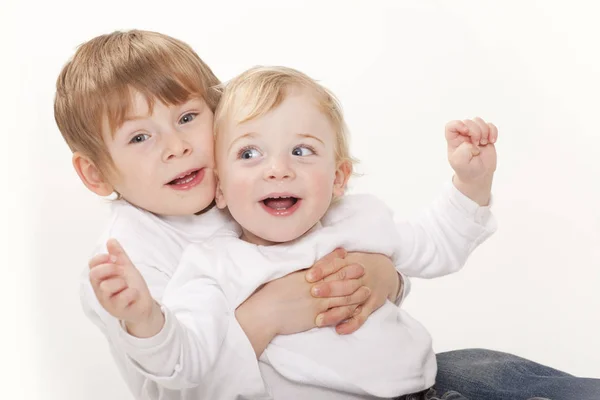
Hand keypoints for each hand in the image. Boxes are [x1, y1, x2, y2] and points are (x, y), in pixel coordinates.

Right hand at [88, 238, 162, 337]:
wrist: (144, 304)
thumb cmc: (132, 286)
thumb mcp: (126, 268)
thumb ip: (118, 255)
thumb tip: (111, 240)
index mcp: (101, 279)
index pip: (92, 264)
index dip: (102, 258)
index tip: (114, 259)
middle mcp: (100, 290)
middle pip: (94, 274)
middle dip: (110, 268)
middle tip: (122, 271)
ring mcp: (107, 301)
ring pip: (106, 287)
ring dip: (121, 282)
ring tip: (127, 286)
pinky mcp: (117, 310)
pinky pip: (122, 297)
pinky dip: (132, 293)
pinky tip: (134, 295)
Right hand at [236, 249, 370, 355]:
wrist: (264, 313)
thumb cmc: (270, 295)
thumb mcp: (285, 278)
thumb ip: (298, 273)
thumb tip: (307, 267)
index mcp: (305, 276)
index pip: (325, 265)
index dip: (337, 259)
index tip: (347, 254)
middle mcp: (313, 287)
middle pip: (337, 279)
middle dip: (352, 274)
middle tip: (363, 269)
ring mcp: (316, 302)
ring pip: (341, 297)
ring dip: (355, 294)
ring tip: (366, 291)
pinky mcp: (315, 317)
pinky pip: (336, 314)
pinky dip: (347, 312)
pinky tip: (356, 310)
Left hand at [308, 251, 399, 334]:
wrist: (385, 271)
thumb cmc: (357, 264)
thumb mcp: (346, 258)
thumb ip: (329, 261)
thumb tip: (309, 267)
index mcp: (352, 263)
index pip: (337, 265)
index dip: (322, 270)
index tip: (308, 276)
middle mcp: (360, 278)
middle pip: (344, 284)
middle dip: (329, 289)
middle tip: (313, 293)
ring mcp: (366, 293)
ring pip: (351, 304)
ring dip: (335, 313)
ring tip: (319, 320)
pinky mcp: (371, 306)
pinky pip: (362, 317)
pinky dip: (351, 325)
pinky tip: (339, 330)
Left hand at [446, 117, 497, 204]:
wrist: (479, 174)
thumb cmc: (466, 168)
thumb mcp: (459, 162)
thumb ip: (464, 149)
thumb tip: (474, 143)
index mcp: (453, 140)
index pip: (451, 125)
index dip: (459, 125)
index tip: (466, 132)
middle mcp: (463, 135)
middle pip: (468, 121)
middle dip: (475, 131)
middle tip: (477, 144)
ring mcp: (474, 134)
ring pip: (478, 121)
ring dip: (484, 131)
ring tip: (483, 143)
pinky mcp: (486, 135)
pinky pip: (490, 126)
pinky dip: (493, 132)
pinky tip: (492, 141)